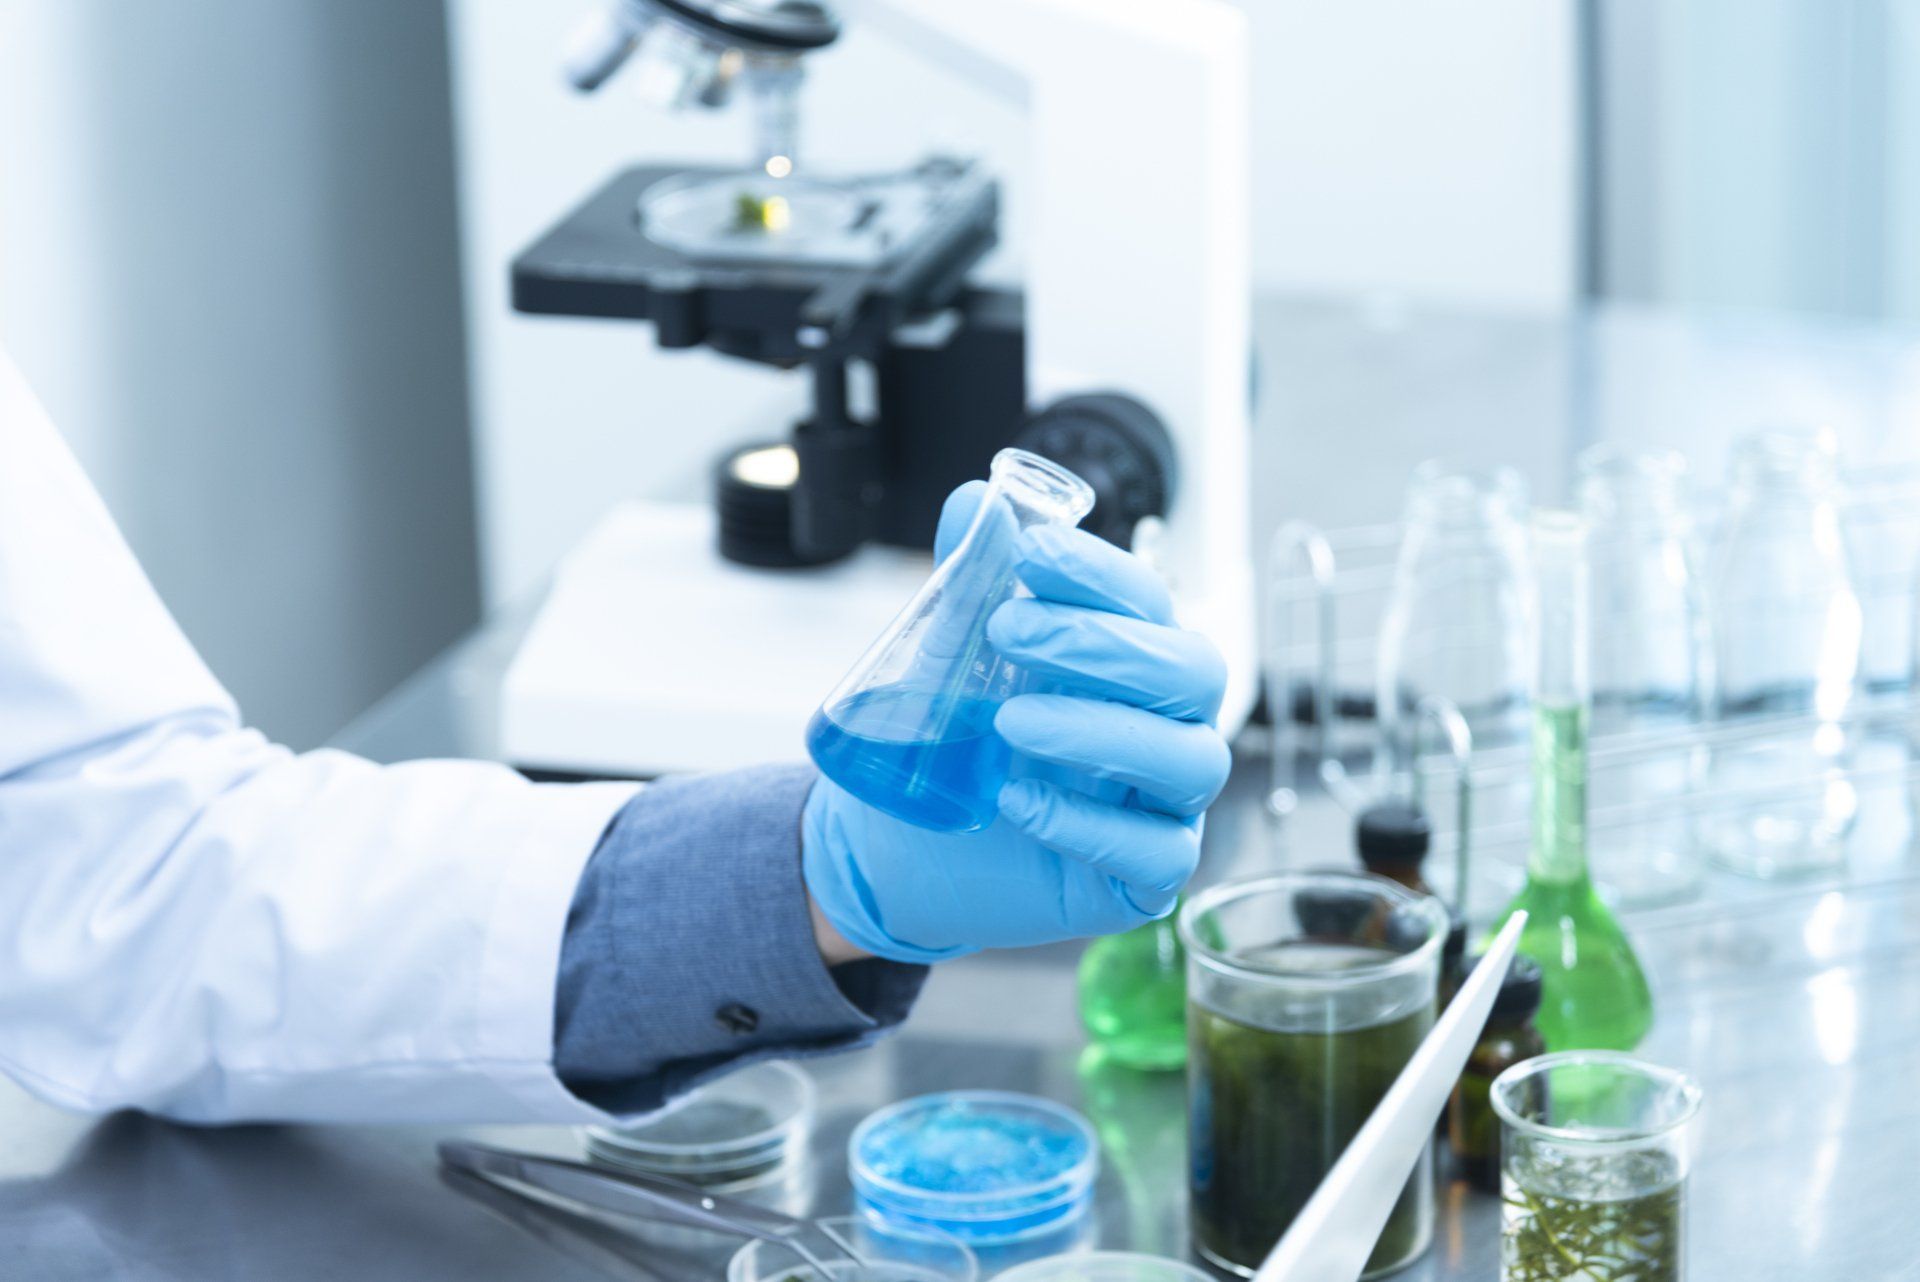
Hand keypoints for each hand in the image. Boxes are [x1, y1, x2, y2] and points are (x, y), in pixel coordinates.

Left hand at [802, 481, 1231, 963]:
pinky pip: (1157, 853)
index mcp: (1132, 663)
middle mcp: (1165, 727)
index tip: (1029, 552)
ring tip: (1008, 722)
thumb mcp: (949, 658)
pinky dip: (1088, 823)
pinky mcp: (1143, 879)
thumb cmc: (954, 745)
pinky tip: (1016, 801)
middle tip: (1005, 633)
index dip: (1100, 573)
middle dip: (1102, 644)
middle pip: (1194, 672)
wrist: (902, 848)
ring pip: (1190, 760)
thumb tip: (974, 501)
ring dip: (1100, 730)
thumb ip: (968, 581)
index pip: (1151, 602)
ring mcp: (1164, 806)